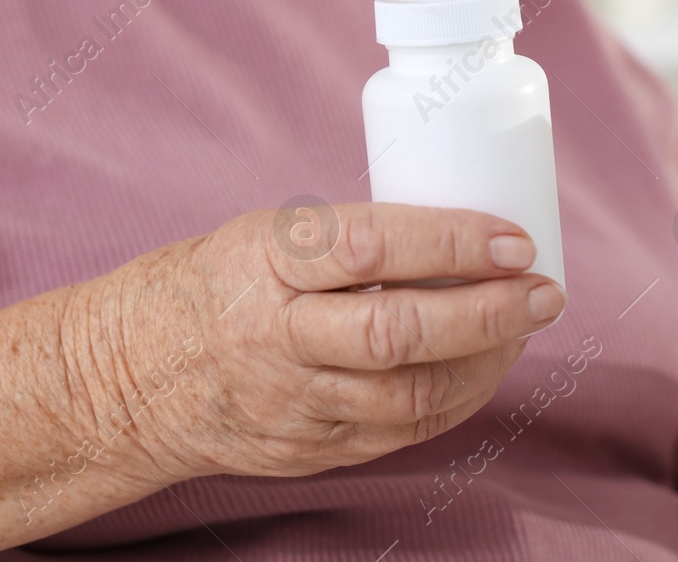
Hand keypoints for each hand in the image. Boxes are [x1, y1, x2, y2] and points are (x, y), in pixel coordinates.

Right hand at [66, 202, 565, 482]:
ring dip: (486, 363)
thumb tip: (470, 228)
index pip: (371, 247)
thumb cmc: (219, 282)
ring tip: (526, 326)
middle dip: (489, 315)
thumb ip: (353, 241)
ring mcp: (292, 403)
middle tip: (545, 292)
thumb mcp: (269, 235)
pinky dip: (454, 401)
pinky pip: (399, 433)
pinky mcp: (307, 449)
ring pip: (410, 396)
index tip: (514, 238)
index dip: (452, 242)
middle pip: (399, 334)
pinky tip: (483, 370)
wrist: (132, 374)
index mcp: (266, 261)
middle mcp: (277, 337)